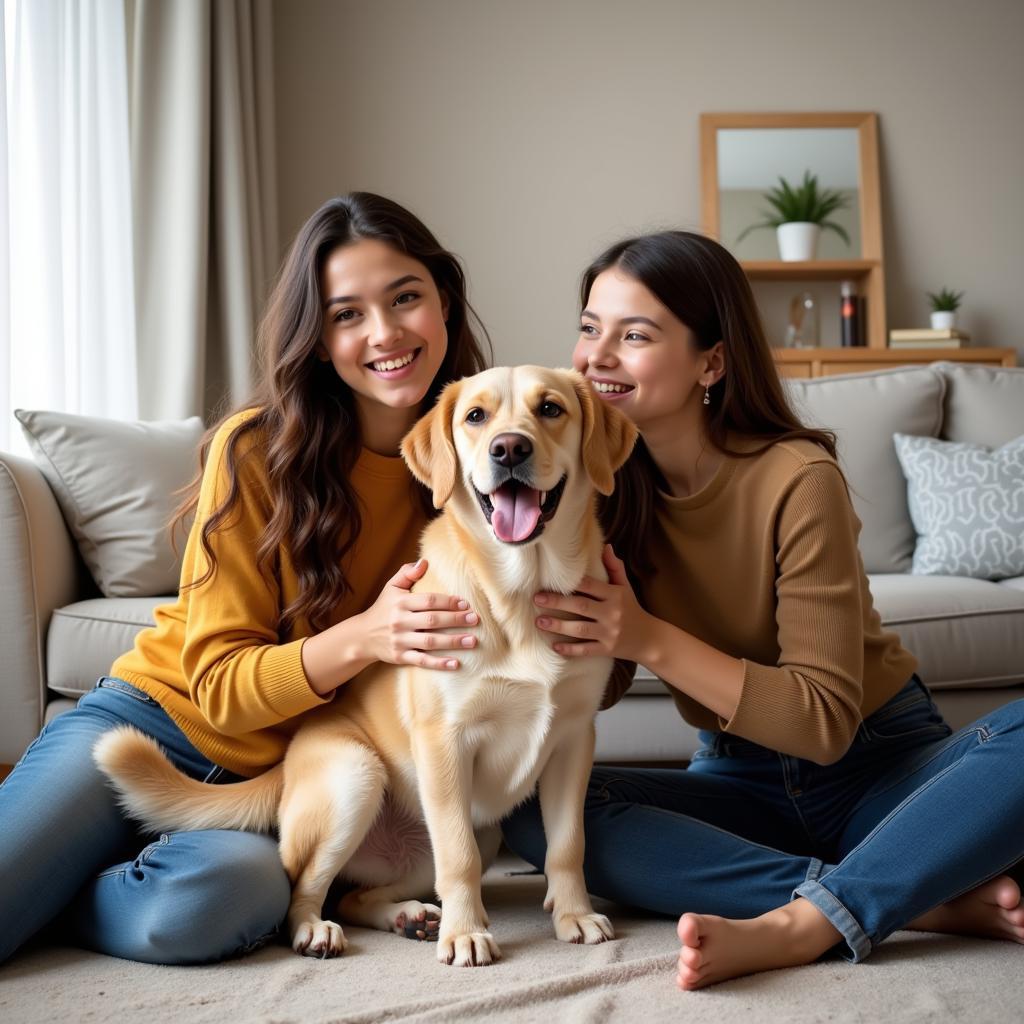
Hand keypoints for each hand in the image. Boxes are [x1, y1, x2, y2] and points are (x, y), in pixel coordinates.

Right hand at [357, 559, 478, 670]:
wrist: (362, 636)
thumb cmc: (383, 608)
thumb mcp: (391, 587)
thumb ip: (407, 573)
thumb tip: (424, 562)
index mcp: (400, 602)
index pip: (428, 601)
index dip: (448, 601)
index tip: (465, 603)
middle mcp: (400, 621)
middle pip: (432, 620)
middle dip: (455, 620)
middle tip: (475, 619)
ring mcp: (400, 640)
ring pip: (430, 641)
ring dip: (453, 641)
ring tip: (472, 641)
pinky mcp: (400, 657)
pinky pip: (422, 661)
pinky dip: (439, 664)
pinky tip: (455, 664)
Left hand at [534, 545, 653, 661]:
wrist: (650, 639)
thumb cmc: (632, 608)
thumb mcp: (626, 587)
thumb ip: (614, 568)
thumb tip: (606, 546)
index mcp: (615, 595)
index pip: (590, 586)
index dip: (571, 583)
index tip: (550, 582)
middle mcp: (612, 613)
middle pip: (581, 607)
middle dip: (557, 603)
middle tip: (537, 599)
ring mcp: (609, 633)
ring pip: (580, 629)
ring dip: (558, 626)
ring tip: (539, 622)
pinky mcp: (607, 650)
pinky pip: (586, 650)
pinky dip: (570, 650)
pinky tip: (554, 646)